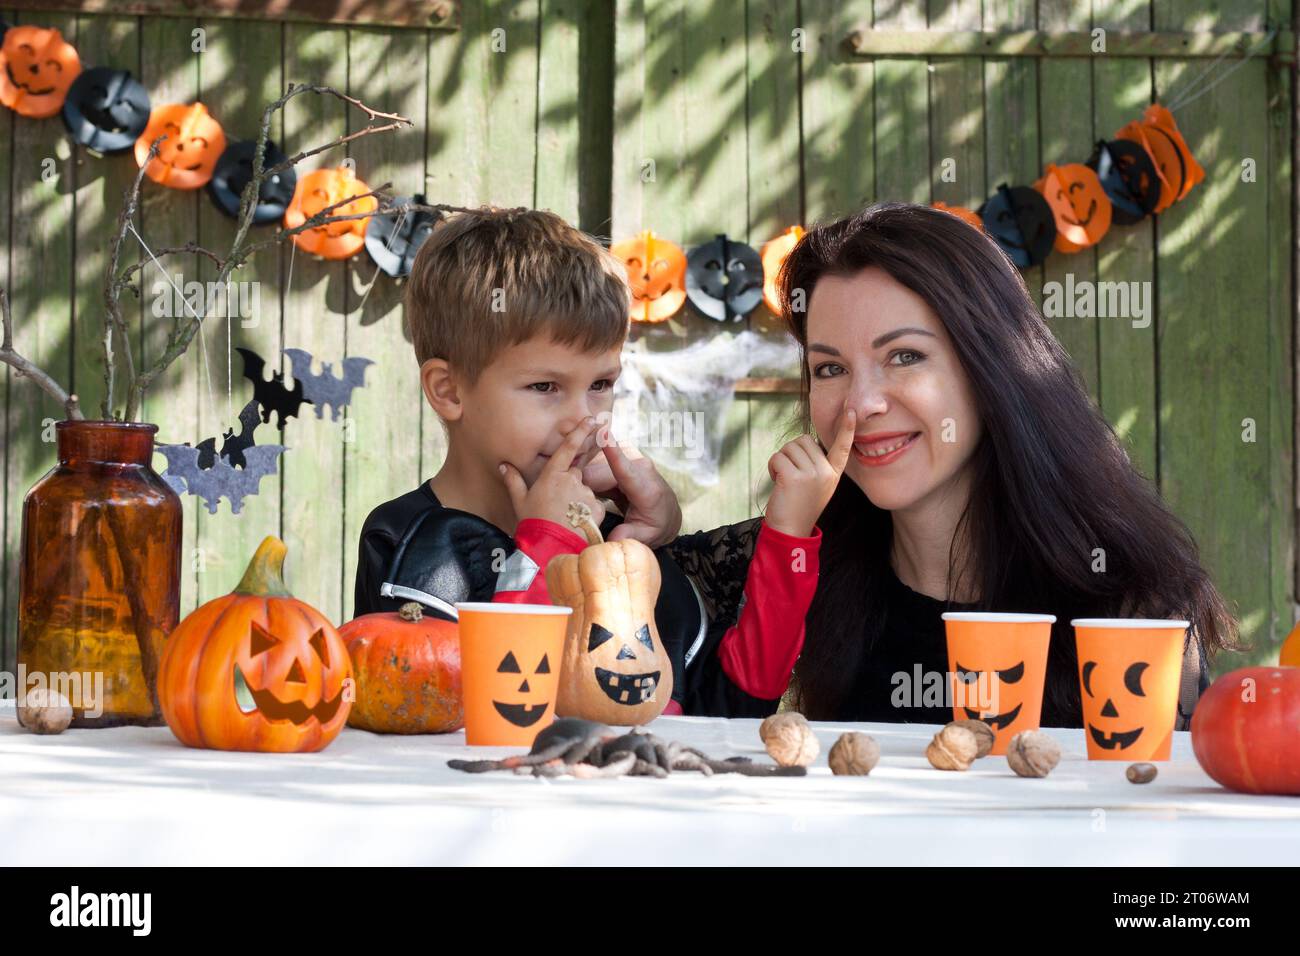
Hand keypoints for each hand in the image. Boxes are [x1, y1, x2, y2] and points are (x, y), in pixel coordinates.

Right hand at [500, 418, 604, 532]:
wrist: (550, 548)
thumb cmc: (533, 524)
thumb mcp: (519, 502)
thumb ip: (513, 480)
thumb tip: (503, 465)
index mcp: (552, 475)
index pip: (568, 448)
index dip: (580, 432)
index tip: (591, 419)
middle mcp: (571, 480)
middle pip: (575, 475)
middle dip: (570, 486)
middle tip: (557, 506)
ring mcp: (585, 493)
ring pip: (585, 492)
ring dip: (578, 501)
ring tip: (565, 519)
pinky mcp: (597, 508)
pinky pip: (594, 506)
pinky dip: (588, 513)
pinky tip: (576, 524)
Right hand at [582, 427, 681, 547]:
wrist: (665, 510)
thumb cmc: (655, 524)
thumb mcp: (646, 536)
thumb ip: (629, 536)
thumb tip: (614, 539)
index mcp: (646, 488)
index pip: (626, 470)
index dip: (614, 453)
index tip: (604, 434)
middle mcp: (638, 466)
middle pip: (597, 472)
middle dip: (580, 485)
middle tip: (572, 504)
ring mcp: (629, 457)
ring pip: (592, 465)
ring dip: (581, 479)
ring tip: (582, 497)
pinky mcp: (619, 454)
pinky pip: (593, 462)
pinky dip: (584, 474)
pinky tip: (584, 487)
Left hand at [763, 405, 855, 536]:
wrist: (790, 531)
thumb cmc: (798, 506)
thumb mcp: (816, 485)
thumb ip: (815, 465)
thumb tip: (804, 441)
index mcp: (833, 474)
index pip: (842, 448)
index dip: (846, 429)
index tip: (851, 411)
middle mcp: (826, 472)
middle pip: (804, 440)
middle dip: (791, 452)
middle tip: (790, 473)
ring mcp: (812, 475)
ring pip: (789, 447)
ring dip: (780, 460)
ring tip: (784, 480)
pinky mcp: (794, 477)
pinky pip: (778, 457)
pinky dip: (772, 467)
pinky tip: (777, 482)